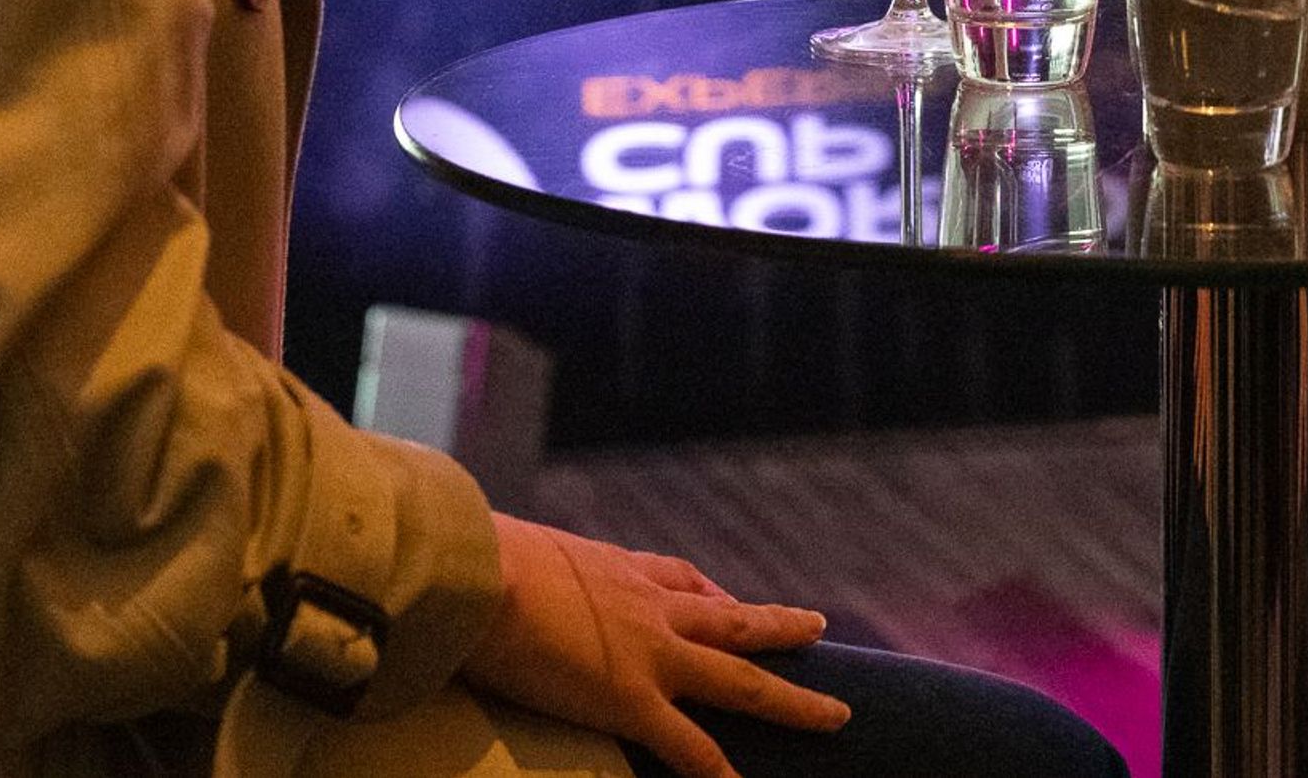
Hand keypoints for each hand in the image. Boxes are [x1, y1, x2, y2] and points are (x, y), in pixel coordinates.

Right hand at [458, 516, 847, 777]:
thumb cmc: (471, 560)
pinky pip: (690, 747)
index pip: (679, 578)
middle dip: (778, 625)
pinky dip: (721, 772)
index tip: (731, 600)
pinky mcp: (630, 701)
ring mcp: (649, 655)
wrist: (476, 573)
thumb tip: (478, 564)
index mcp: (615, 570)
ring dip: (793, 699)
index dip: (710, 593)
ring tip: (836, 716)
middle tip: (818, 626)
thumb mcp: (508, 552)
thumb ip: (515, 565)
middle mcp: (647, 607)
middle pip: (733, 618)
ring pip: (741, 679)